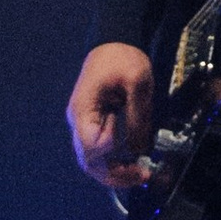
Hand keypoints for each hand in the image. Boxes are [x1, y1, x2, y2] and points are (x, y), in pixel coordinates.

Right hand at [66, 41, 156, 189]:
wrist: (111, 43)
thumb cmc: (121, 57)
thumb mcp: (137, 79)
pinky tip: (131, 165)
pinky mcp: (94, 126)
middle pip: (89, 162)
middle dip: (115, 174)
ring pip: (93, 162)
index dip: (112, 148)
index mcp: (83, 109)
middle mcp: (78, 122)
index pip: (91, 145)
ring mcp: (84, 125)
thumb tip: (138, 150)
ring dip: (115, 173)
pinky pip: (99, 153)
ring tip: (139, 175)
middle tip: (141, 176)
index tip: (130, 141)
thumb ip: (138, 115)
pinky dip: (114, 163)